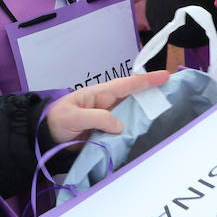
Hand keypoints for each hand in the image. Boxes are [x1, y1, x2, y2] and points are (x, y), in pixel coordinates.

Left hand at [45, 70, 169, 144]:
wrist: (43, 139)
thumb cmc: (55, 121)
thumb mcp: (73, 116)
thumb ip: (97, 118)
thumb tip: (120, 125)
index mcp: (99, 95)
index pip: (126, 85)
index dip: (146, 81)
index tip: (165, 76)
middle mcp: (106, 106)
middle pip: (134, 100)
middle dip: (152, 97)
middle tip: (173, 97)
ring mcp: (107, 121)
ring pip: (131, 117)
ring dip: (145, 118)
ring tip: (165, 117)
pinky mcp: (106, 136)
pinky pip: (124, 134)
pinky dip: (135, 134)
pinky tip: (146, 137)